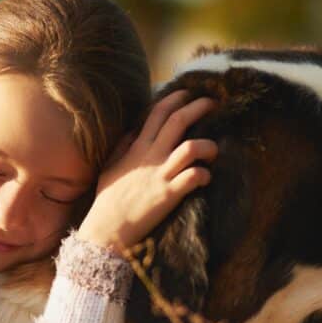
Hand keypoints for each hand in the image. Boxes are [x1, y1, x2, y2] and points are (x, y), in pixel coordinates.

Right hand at [77, 90, 217, 250]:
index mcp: (138, 148)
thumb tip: (132, 132)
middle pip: (179, 121)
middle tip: (213, 104)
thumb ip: (122, 147)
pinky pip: (194, 177)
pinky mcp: (169, 194)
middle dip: (199, 107)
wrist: (107, 229)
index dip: (176, 98)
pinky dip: (205, 175)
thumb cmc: (108, 200)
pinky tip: (205, 178)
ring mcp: (161, 175)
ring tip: (214, 150)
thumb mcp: (110, 168)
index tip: (188, 93)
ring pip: (192, 147)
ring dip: (209, 145)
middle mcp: (151, 157)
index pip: (158, 113)